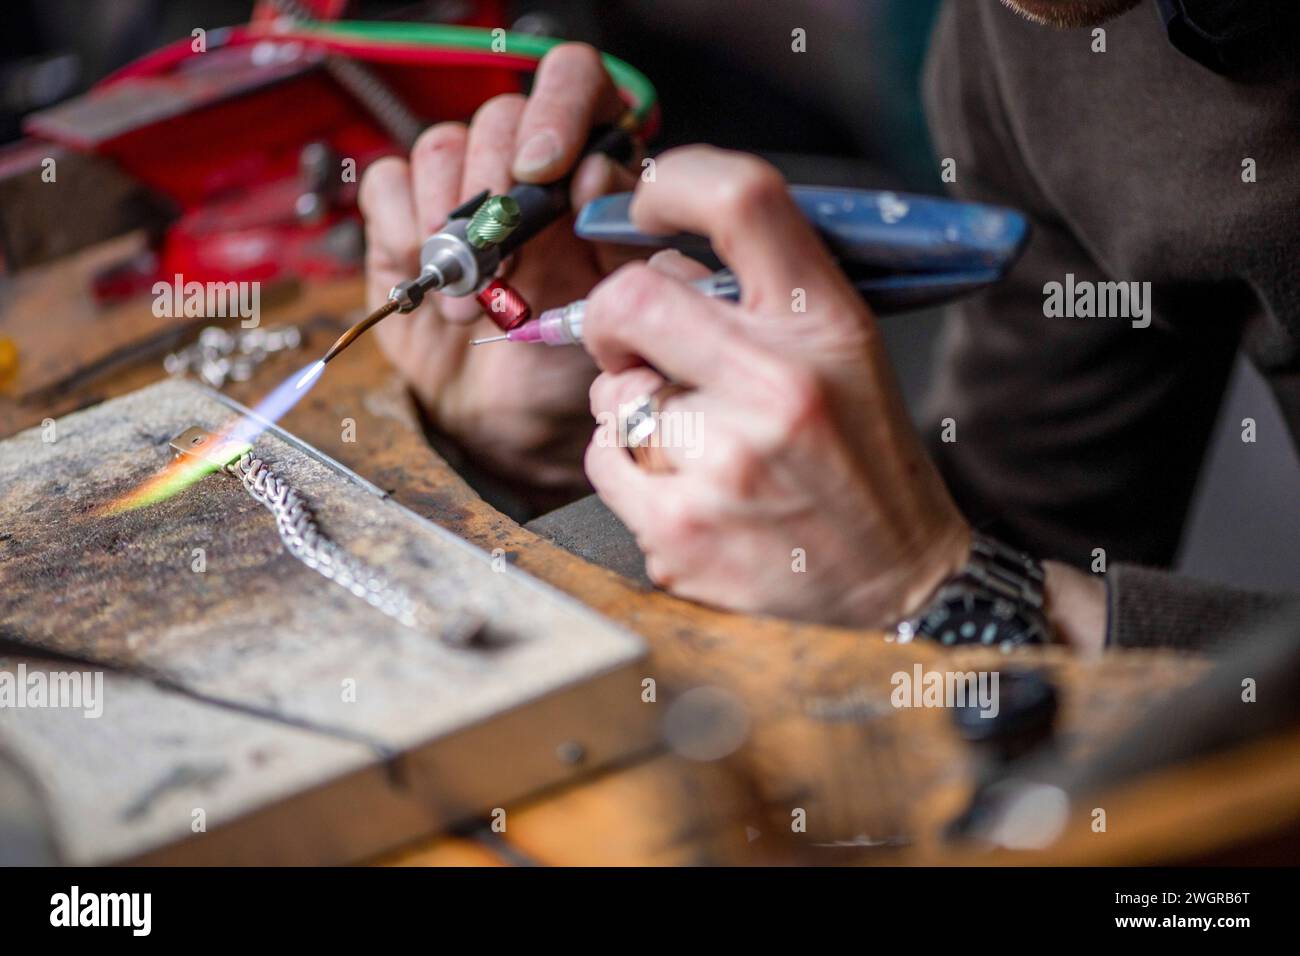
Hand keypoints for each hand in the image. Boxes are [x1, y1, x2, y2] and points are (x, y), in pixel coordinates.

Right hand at [359, 44, 639, 495]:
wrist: (509, 420)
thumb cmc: (569, 361)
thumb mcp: (615, 303)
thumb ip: (618, 236)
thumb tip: (596, 171)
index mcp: (588, 168)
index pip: (576, 81)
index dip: (560, 107)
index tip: (546, 170)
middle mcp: (524, 167)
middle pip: (502, 112)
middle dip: (499, 183)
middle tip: (504, 256)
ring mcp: (460, 189)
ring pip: (443, 143)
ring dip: (453, 221)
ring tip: (473, 296)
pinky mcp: (402, 217)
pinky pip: (388, 182)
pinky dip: (405, 229)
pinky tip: (430, 282)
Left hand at [582, 146, 971, 627]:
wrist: (896, 586)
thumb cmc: (864, 463)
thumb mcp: (845, 356)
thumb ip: (762, 299)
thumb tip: (659, 262)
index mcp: (826, 326)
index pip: (743, 200)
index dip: (676, 182)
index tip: (648, 203)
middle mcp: (778, 385)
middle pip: (630, 298)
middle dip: (612, 319)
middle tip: (634, 347)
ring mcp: (725, 462)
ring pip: (607, 393)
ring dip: (628, 408)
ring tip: (691, 440)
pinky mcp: (681, 529)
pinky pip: (601, 462)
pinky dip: (626, 468)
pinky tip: (682, 486)